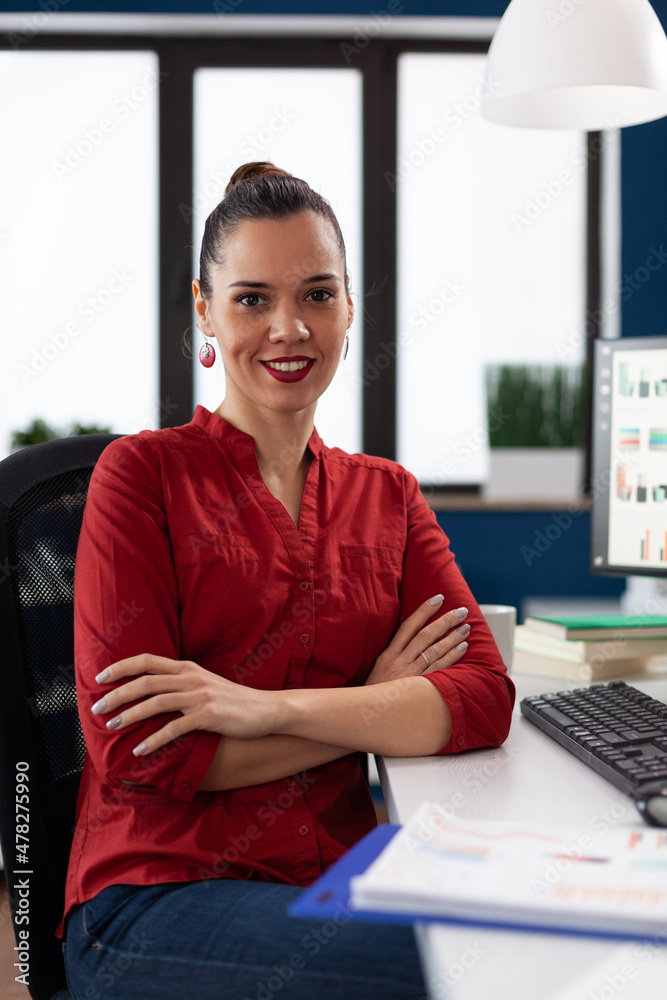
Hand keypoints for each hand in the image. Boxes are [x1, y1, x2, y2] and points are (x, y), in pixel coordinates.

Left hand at [90, 654, 278, 755]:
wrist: (266, 710)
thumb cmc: (232, 701)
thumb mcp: (204, 685)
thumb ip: (180, 684)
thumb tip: (151, 693)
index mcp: (187, 668)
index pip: (147, 660)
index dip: (121, 667)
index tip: (100, 678)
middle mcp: (191, 678)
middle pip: (145, 681)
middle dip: (117, 694)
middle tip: (97, 709)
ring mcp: (200, 696)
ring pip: (156, 701)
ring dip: (130, 715)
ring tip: (112, 727)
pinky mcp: (209, 715)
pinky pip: (175, 727)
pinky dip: (154, 739)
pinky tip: (140, 750)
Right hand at [364, 595, 468, 685]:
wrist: (366, 717)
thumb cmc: (375, 694)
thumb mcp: (379, 669)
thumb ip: (395, 655)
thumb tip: (413, 640)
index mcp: (388, 655)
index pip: (408, 626)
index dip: (424, 610)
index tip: (438, 599)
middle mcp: (399, 661)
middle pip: (425, 635)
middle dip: (445, 621)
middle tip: (461, 611)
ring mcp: (409, 675)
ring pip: (434, 650)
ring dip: (452, 637)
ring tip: (466, 627)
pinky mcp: (418, 688)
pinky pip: (439, 669)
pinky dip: (452, 657)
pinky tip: (463, 648)